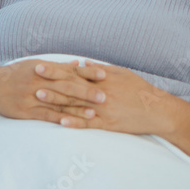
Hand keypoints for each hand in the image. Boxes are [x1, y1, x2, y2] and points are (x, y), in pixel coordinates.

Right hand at [0, 59, 107, 125]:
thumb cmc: (15, 74)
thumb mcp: (35, 64)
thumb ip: (58, 66)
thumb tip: (78, 63)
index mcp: (43, 68)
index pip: (69, 71)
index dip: (87, 74)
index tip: (104, 75)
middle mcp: (39, 81)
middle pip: (67, 87)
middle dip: (86, 92)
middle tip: (104, 96)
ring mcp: (33, 97)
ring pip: (58, 103)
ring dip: (77, 108)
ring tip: (93, 113)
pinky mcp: (27, 111)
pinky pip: (46, 115)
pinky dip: (60, 119)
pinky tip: (72, 123)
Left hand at [35, 62, 176, 134]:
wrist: (157, 110)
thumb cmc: (139, 89)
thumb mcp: (121, 73)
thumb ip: (99, 69)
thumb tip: (81, 63)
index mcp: (102, 79)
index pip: (74, 73)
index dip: (56, 70)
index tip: (39, 66)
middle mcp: (101, 93)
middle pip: (71, 87)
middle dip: (51, 82)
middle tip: (32, 78)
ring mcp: (104, 110)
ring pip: (76, 105)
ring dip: (56, 101)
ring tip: (39, 97)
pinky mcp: (108, 125)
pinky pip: (89, 124)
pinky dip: (75, 123)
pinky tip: (60, 122)